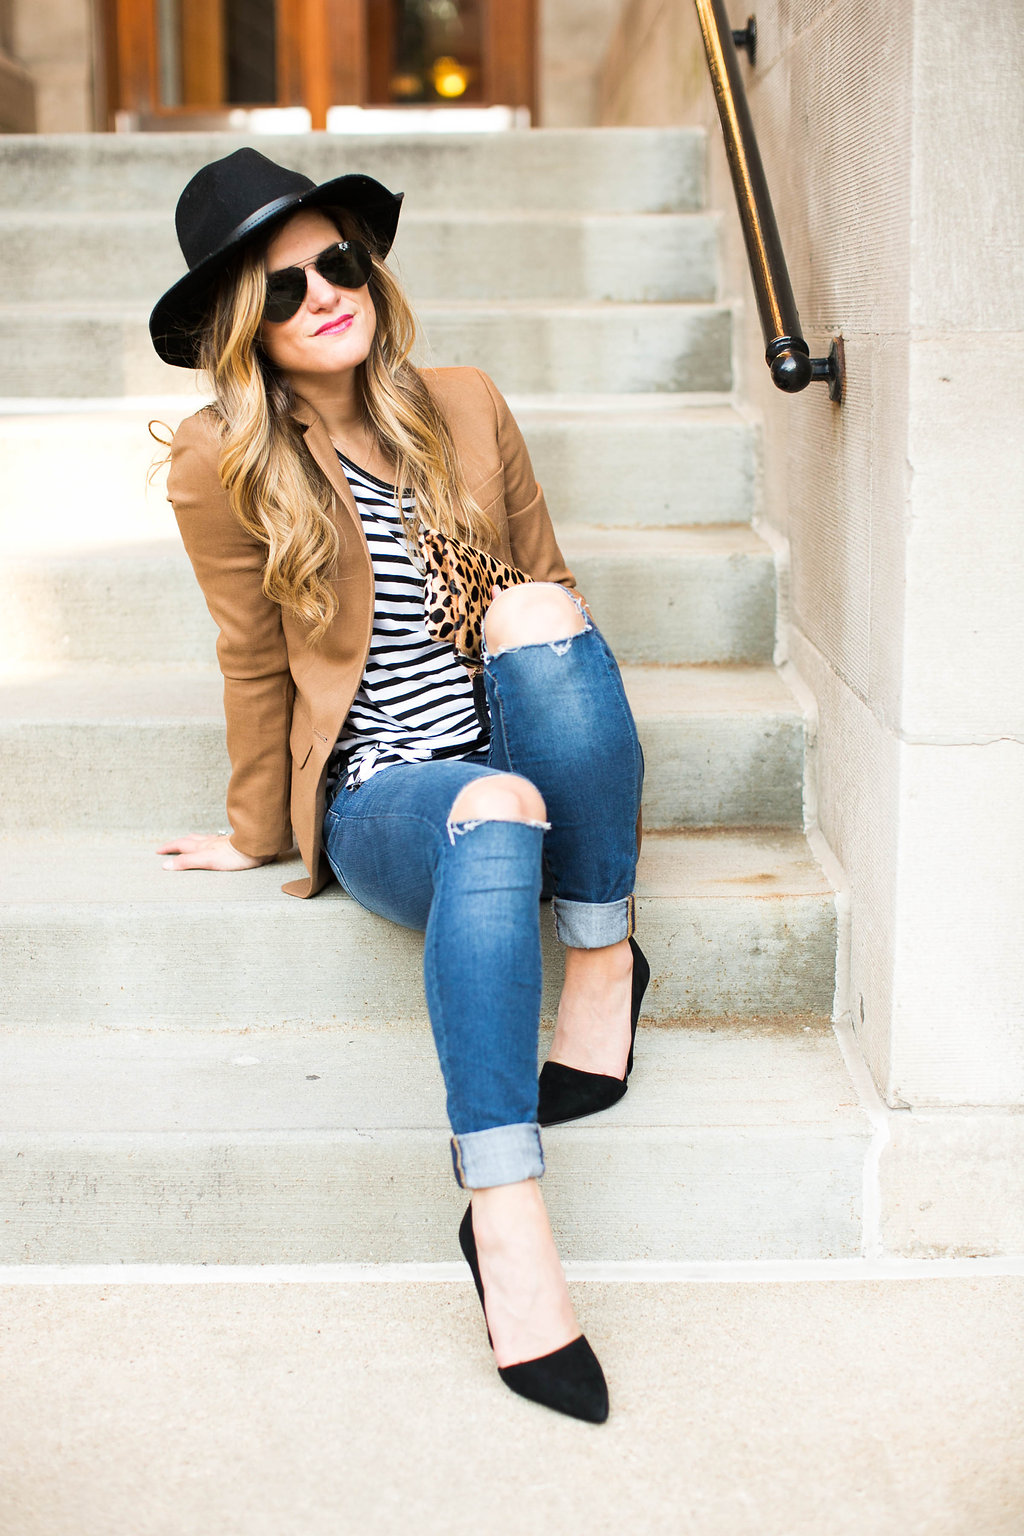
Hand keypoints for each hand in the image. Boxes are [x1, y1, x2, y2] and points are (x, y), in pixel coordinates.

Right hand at [156, 832, 270, 871]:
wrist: (255, 848)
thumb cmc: (233, 856)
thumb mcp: (206, 860)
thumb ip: (187, 862)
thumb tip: (166, 865)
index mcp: (201, 847)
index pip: (180, 846)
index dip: (168, 848)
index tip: (158, 851)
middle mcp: (208, 842)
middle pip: (189, 840)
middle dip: (176, 843)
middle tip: (168, 846)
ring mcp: (219, 842)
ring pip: (201, 839)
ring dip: (191, 841)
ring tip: (187, 843)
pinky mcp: (230, 844)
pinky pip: (213, 841)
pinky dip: (206, 842)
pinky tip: (212, 845)